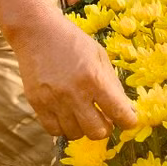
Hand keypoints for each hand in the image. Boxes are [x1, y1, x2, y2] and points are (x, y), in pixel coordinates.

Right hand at [9, 11, 136, 139]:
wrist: (37, 31)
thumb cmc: (72, 41)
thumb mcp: (99, 55)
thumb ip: (112, 83)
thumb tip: (126, 109)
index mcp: (94, 78)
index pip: (119, 112)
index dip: (128, 121)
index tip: (128, 121)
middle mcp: (75, 93)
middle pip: (97, 132)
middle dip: (105, 128)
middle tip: (104, 118)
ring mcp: (54, 100)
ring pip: (75, 134)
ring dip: (83, 128)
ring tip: (83, 114)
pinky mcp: (37, 104)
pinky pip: (54, 130)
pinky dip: (63, 127)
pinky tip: (66, 115)